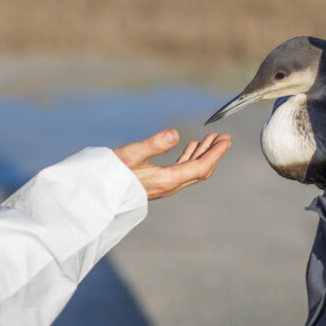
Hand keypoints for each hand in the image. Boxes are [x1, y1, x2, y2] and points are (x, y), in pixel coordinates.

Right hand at [113, 129, 231, 199]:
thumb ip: (154, 144)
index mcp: (168, 179)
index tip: (226, 140)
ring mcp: (165, 185)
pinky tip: (192, 146)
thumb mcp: (132, 154)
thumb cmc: (112, 173)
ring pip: (192, 169)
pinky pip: (181, 170)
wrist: (99, 192)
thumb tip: (175, 133)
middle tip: (225, 137)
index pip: (200, 167)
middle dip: (214, 153)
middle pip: (200, 170)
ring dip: (203, 154)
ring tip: (212, 138)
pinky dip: (190, 157)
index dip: (216, 154)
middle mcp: (170, 185)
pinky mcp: (158, 182)